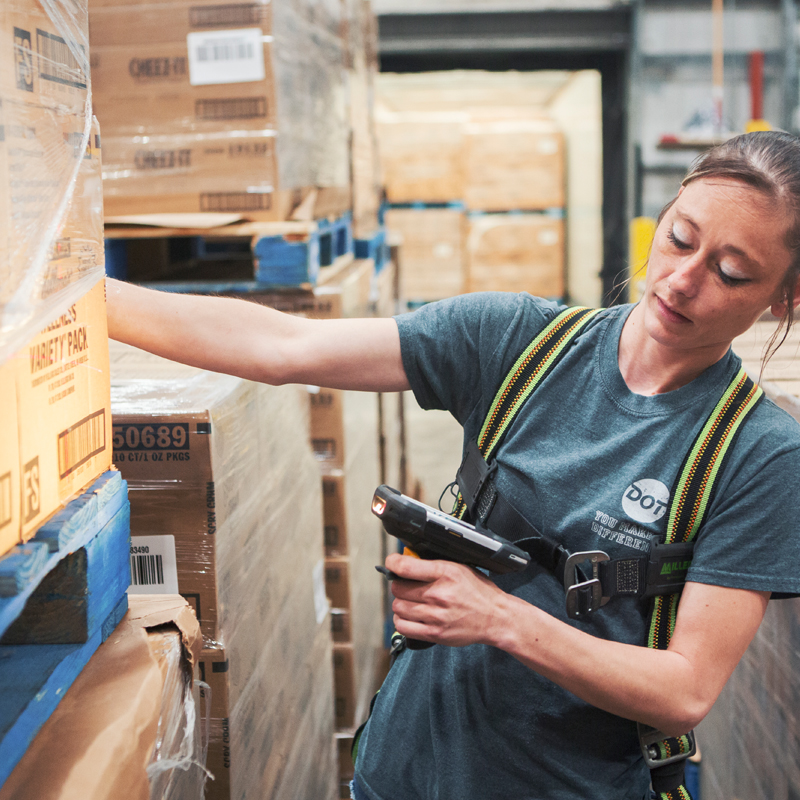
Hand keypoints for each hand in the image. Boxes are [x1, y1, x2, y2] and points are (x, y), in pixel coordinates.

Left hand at [385, 552, 508, 646]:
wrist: (496, 618)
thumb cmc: (478, 591)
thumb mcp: (459, 568)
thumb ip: (434, 566)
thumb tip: (408, 561)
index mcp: (446, 573)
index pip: (406, 566)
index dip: (393, 563)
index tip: (392, 563)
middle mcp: (438, 594)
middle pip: (398, 588)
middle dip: (399, 585)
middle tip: (406, 585)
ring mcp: (436, 616)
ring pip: (398, 607)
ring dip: (400, 603)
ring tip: (410, 602)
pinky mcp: (435, 633)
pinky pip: (403, 627)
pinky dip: (401, 620)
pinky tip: (409, 616)